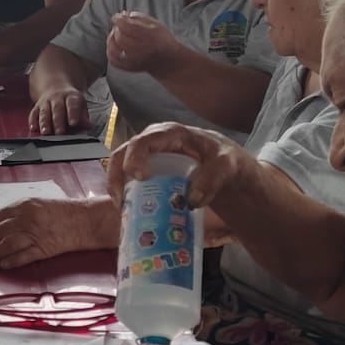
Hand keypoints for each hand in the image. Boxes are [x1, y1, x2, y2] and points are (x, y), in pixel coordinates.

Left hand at [0, 197, 114, 268]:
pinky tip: (2, 265)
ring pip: (7, 245)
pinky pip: (25, 256)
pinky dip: (12, 261)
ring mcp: (36, 233)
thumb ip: (16, 214)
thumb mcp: (36, 205)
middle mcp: (27, 218)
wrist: (87, 220)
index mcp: (24, 205)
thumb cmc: (63, 212)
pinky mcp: (46, 248)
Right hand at [28, 84, 93, 134]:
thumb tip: (88, 126)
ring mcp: (46, 102)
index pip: (72, 104)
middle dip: (58, 121)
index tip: (74, 123)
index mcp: (71, 96)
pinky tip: (33, 128)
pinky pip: (33, 114)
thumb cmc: (70, 101)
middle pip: (57, 109)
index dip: (73, 114)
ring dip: (44, 123)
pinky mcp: (37, 107)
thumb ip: (84, 116)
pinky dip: (33, 121)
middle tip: (60, 132)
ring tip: (45, 132)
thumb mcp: (81, 105)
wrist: (55, 87)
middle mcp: (57, 98)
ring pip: (44, 112)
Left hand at [107, 12, 183, 76]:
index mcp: (150, 37)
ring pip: (114, 50)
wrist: (166, 61)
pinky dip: (110, 51)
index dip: (119, 20)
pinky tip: (115, 46)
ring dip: (111, 40)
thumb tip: (123, 15)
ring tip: (117, 35)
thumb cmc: (161, 39)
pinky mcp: (129, 68)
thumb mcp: (155, 24)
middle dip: (117, 29)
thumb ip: (138, 17)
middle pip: (120, 38)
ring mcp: (135, 61)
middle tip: (119, 26)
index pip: (129, 27)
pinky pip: (113, 60)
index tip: (116, 17)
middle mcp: (142, 50)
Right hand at [107, 122, 251, 209]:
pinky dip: (125, 193)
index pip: (144, 141)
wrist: (228, 170)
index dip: (135, 157)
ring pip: (121, 167)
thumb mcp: (227, 166)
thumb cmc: (226, 161)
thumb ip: (213, 178)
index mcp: (172, 134)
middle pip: (123, 153)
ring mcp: (149, 157)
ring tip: (122, 209)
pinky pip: (128, 179)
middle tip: (121, 201)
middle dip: (116, 176)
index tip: (137, 178)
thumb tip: (191, 199)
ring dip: (117, 187)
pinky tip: (129, 210)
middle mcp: (155, 143)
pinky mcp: (149, 171)